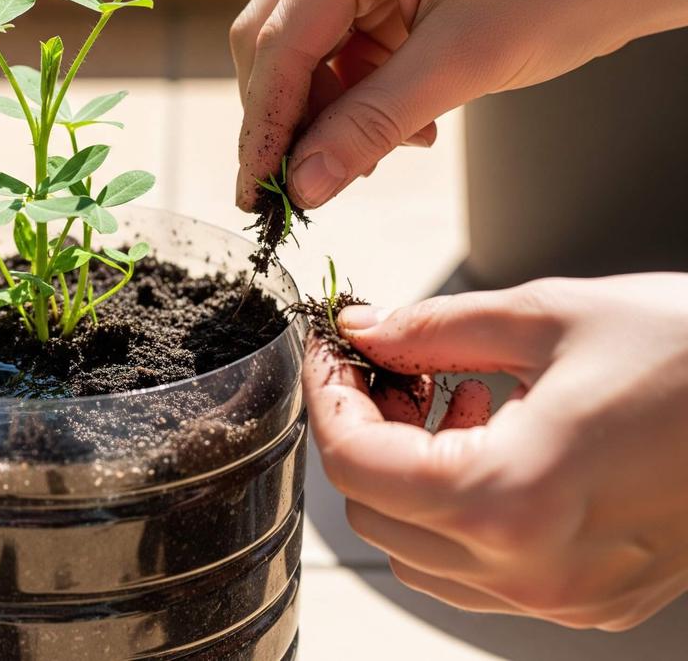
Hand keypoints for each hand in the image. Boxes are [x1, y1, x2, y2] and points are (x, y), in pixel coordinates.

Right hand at [230, 0, 687, 210]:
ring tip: (378, 155)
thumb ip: (372, 123)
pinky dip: (363, 105)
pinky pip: (347, 60)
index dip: (264, 124)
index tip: (257, 190)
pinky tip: (405, 130)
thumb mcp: (462, 61)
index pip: (279, 44)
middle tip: (302, 187)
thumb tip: (306, 184)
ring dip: (331, 119)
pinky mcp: (387, 0)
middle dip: (292, 122)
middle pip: (277, 49)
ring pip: (309, 61)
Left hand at [304, 274, 687, 629]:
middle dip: (365, 435)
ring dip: (409, 475)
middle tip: (390, 372)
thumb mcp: (551, 317)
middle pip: (376, 513)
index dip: (329, 403)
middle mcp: (530, 568)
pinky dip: (458, 509)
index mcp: (512, 497)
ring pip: (418, 551)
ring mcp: (561, 596)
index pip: (357, 465)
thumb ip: (435, 329)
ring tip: (453, 401)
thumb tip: (364, 331)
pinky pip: (477, 570)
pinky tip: (497, 440)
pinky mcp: (589, 599)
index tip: (332, 359)